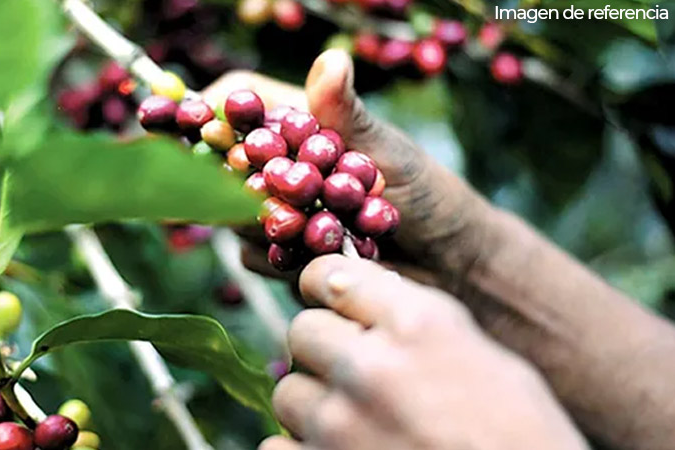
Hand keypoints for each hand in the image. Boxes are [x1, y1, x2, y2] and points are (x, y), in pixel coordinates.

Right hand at [203, 50, 494, 286]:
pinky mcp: (283, 253)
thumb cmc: (428, 194)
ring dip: (270, 225)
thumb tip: (332, 60)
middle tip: (262, 195)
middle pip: (223, 164)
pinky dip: (283, 259)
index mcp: (303, 124)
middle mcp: (282, 165)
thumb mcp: (389, 150)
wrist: (448, 262)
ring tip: (324, 230)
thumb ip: (348, 114)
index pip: (241, 103)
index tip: (199, 126)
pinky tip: (323, 257)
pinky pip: (257, 256)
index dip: (212, 112)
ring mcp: (279, 210)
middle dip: (234, 182)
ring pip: (234, 216)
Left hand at [260, 255, 587, 449]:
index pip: (331, 275)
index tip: (331, 302)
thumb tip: (364, 296)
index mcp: (417, 325)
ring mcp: (338, 425)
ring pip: (287, 391)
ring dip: (314, 405)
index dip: (326, 288)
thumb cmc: (521, 441)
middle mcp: (370, 366)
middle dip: (323, 349)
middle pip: (302, 331)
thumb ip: (420, 324)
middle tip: (353, 374)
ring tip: (355, 425)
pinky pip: (275, 446)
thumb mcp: (490, 363)